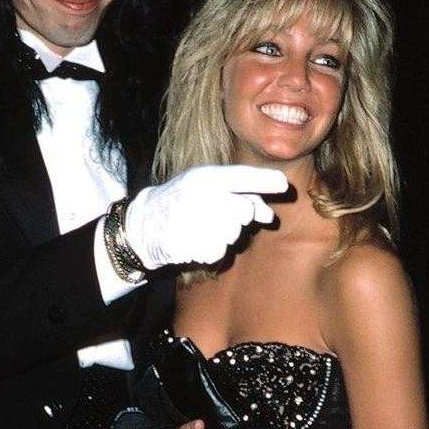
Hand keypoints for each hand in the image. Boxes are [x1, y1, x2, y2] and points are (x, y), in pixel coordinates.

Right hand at [125, 165, 287, 269]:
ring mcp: (196, 221)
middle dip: (240, 216)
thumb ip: (237, 195)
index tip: (284, 185)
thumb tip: (268, 214)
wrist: (145, 224)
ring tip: (203, 226)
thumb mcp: (205, 187)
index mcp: (204, 177)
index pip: (241, 177)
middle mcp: (201, 196)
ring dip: (225, 233)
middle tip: (221, 214)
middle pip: (243, 210)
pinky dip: (212, 248)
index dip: (264, 180)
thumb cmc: (182, 201)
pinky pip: (219, 251)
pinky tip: (196, 239)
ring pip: (233, 233)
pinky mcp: (192, 245)